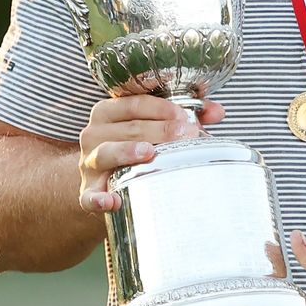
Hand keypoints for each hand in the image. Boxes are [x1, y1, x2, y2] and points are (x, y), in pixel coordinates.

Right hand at [77, 96, 221, 212]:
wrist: (104, 182)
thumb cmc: (132, 148)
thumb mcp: (153, 129)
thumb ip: (184, 117)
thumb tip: (217, 111)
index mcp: (108, 113)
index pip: (134, 103)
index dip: (161, 108)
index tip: (184, 116)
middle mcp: (94, 134)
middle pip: (128, 128)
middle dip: (158, 130)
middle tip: (185, 135)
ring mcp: (89, 164)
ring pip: (106, 153)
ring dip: (127, 152)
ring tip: (149, 153)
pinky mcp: (88, 192)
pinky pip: (90, 197)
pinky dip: (99, 199)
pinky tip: (112, 201)